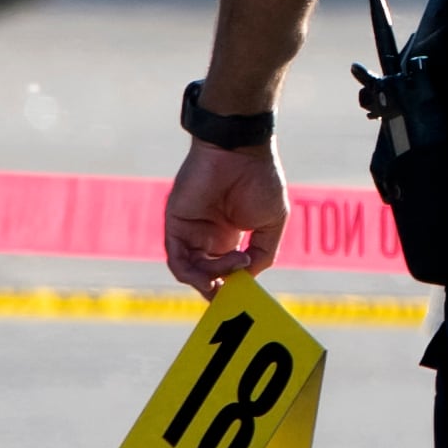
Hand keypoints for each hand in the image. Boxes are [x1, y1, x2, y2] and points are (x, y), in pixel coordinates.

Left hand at [164, 136, 288, 293]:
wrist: (240, 150)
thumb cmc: (260, 179)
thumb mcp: (271, 223)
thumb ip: (263, 252)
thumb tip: (249, 277)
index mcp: (228, 235)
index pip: (224, 271)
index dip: (233, 287)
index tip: (245, 296)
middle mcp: (207, 236)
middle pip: (205, 276)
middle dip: (220, 290)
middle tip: (234, 295)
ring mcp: (190, 231)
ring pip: (191, 273)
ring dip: (212, 281)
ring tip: (233, 273)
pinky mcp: (176, 225)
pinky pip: (178, 260)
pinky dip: (195, 273)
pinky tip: (218, 270)